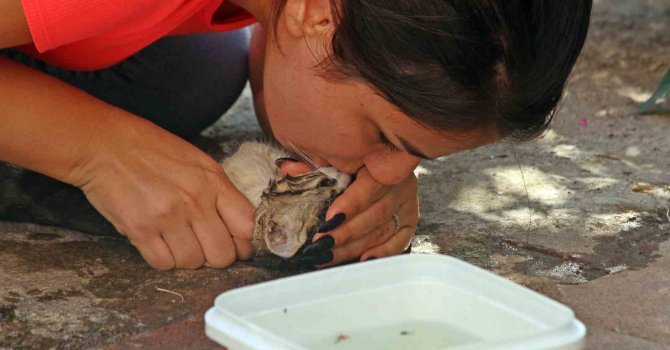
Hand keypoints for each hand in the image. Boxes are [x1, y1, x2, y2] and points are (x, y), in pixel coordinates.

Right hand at [70, 118, 254, 268]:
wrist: (103, 145)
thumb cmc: (151, 149)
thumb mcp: (197, 161)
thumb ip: (220, 191)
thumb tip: (238, 225)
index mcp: (213, 181)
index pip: (247, 226)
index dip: (245, 242)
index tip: (238, 244)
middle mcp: (194, 201)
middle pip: (223, 254)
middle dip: (217, 256)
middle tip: (206, 247)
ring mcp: (167, 217)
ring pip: (193, 262)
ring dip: (188, 258)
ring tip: (179, 241)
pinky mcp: (140, 230)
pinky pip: (164, 263)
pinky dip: (164, 259)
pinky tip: (160, 243)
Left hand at [280, 163, 418, 266]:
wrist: (379, 168)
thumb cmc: (350, 165)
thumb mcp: (332, 163)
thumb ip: (313, 168)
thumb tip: (286, 170)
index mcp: (383, 164)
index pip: (369, 187)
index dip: (351, 205)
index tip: (329, 220)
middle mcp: (401, 184)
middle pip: (375, 214)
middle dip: (345, 233)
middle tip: (319, 245)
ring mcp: (407, 205)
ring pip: (382, 231)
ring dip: (353, 247)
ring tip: (326, 257)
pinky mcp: (409, 223)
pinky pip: (398, 242)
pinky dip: (381, 253)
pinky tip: (361, 261)